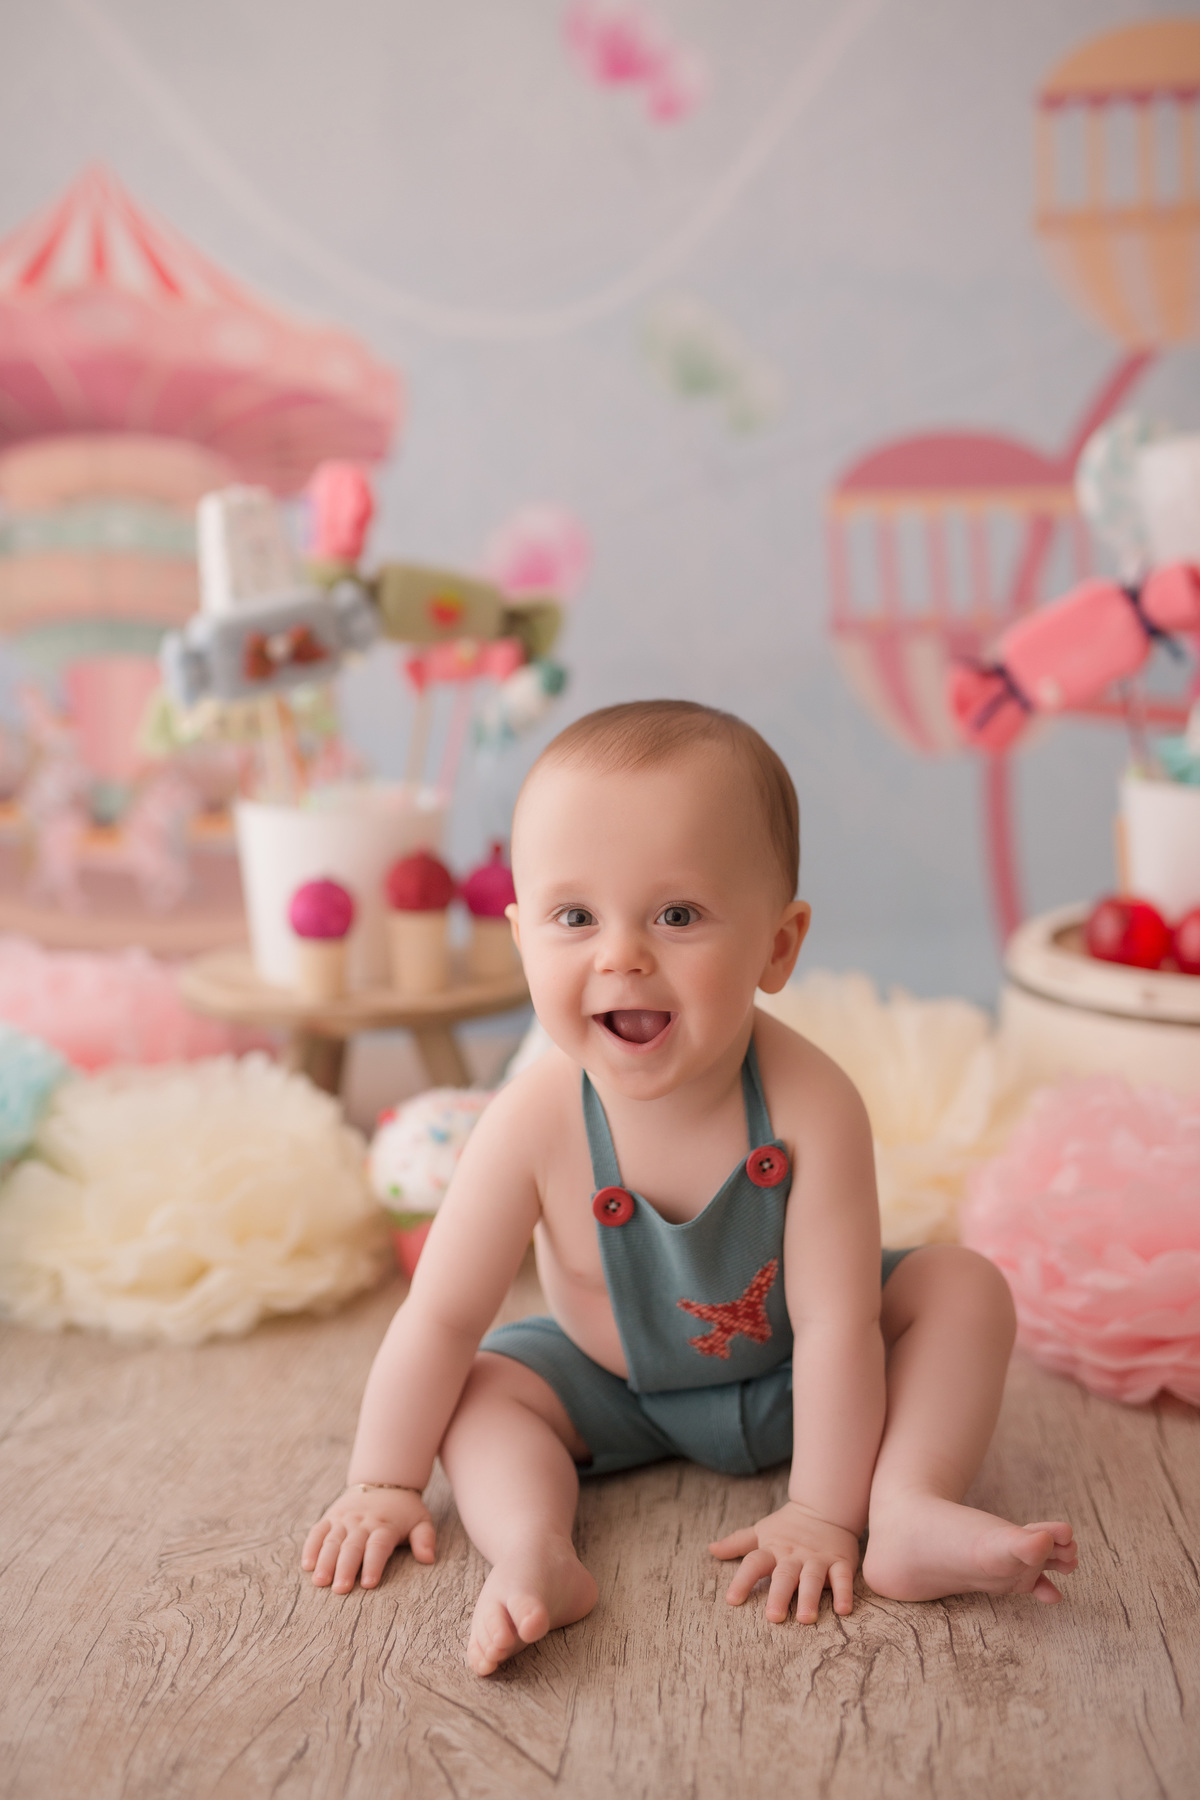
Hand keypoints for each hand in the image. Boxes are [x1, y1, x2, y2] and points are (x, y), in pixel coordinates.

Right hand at [302, 1485, 435, 1593]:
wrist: (384, 1481)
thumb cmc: (404, 1510)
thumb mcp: (421, 1520)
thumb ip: (425, 1539)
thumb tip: (428, 1559)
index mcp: (385, 1525)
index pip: (378, 1546)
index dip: (374, 1564)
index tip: (369, 1584)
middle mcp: (362, 1522)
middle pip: (352, 1546)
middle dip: (345, 1568)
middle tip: (340, 1590)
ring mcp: (344, 1519)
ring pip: (332, 1540)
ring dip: (325, 1561)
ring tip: (320, 1582)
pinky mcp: (330, 1517)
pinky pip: (318, 1531)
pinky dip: (311, 1547)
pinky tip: (307, 1565)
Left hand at [710, 1500, 859, 1623]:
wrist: (825, 1507)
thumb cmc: (788, 1526)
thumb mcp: (762, 1531)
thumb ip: (737, 1543)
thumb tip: (711, 1549)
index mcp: (773, 1549)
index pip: (754, 1563)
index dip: (742, 1580)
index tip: (732, 1600)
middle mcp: (794, 1555)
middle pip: (784, 1575)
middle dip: (779, 1595)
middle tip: (773, 1617)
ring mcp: (818, 1559)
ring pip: (812, 1578)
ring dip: (809, 1597)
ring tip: (804, 1618)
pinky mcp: (841, 1562)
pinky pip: (843, 1578)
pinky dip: (844, 1593)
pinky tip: (843, 1610)